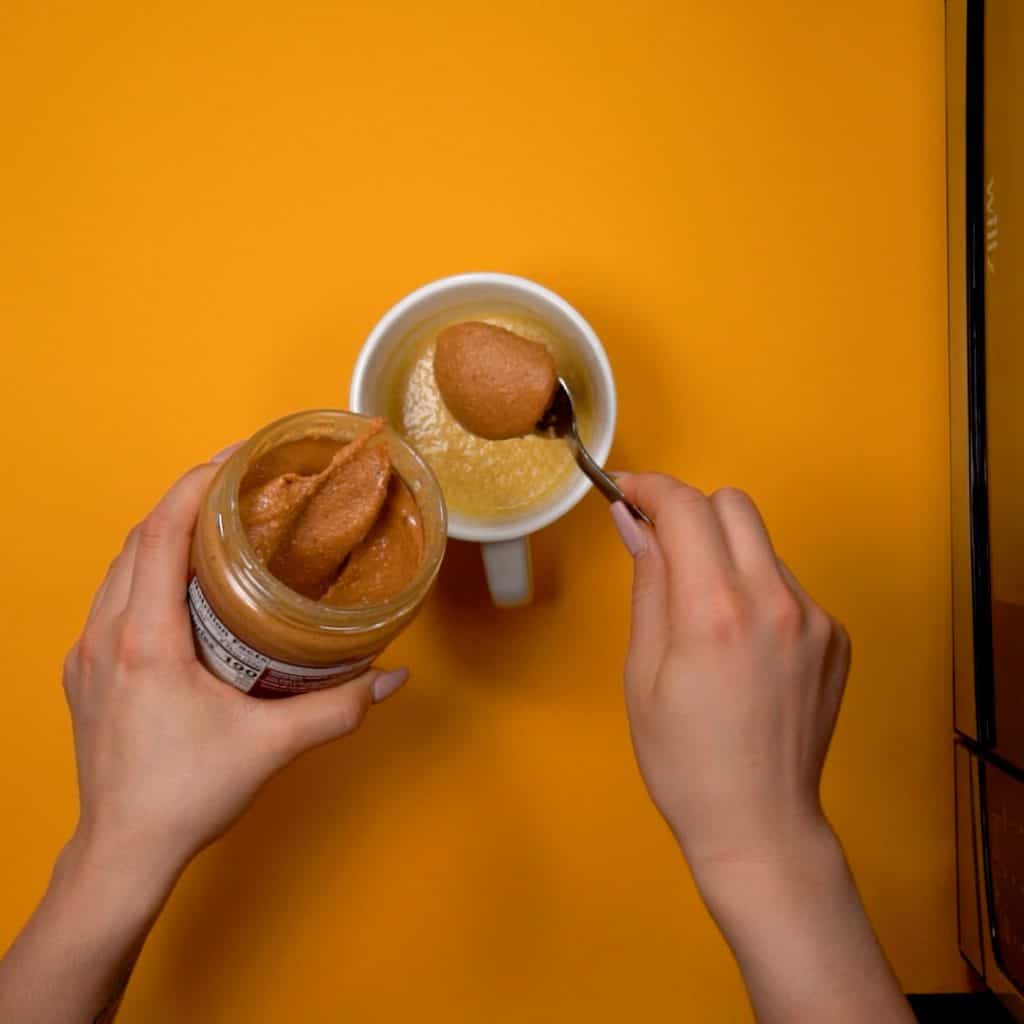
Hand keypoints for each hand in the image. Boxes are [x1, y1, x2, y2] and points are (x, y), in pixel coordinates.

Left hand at [64, 455, 407, 879]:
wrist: (121, 852)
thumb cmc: (184, 797)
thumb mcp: (271, 746)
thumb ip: (338, 707)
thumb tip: (393, 677)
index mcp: (144, 640)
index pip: (159, 534)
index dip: (194, 486)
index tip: (234, 459)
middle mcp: (106, 635)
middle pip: (137, 539)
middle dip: (185, 500)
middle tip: (237, 485)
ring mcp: (88, 654)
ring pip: (120, 567)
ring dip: (163, 535)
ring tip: (215, 524)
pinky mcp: (86, 673)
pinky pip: (112, 598)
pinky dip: (146, 571)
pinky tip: (182, 584)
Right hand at [610, 476, 911, 1023]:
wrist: (759, 823)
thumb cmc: (682, 758)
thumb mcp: (642, 671)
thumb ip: (647, 584)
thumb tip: (632, 520)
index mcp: (716, 611)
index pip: (686, 508)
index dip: (650, 488)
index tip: (628, 493)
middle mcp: (775, 601)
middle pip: (733, 505)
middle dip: (691, 514)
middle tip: (663, 552)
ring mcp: (814, 618)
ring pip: (762, 545)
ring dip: (726, 556)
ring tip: (707, 619)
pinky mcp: (835, 637)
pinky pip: (787, 585)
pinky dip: (757, 593)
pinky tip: (744, 649)